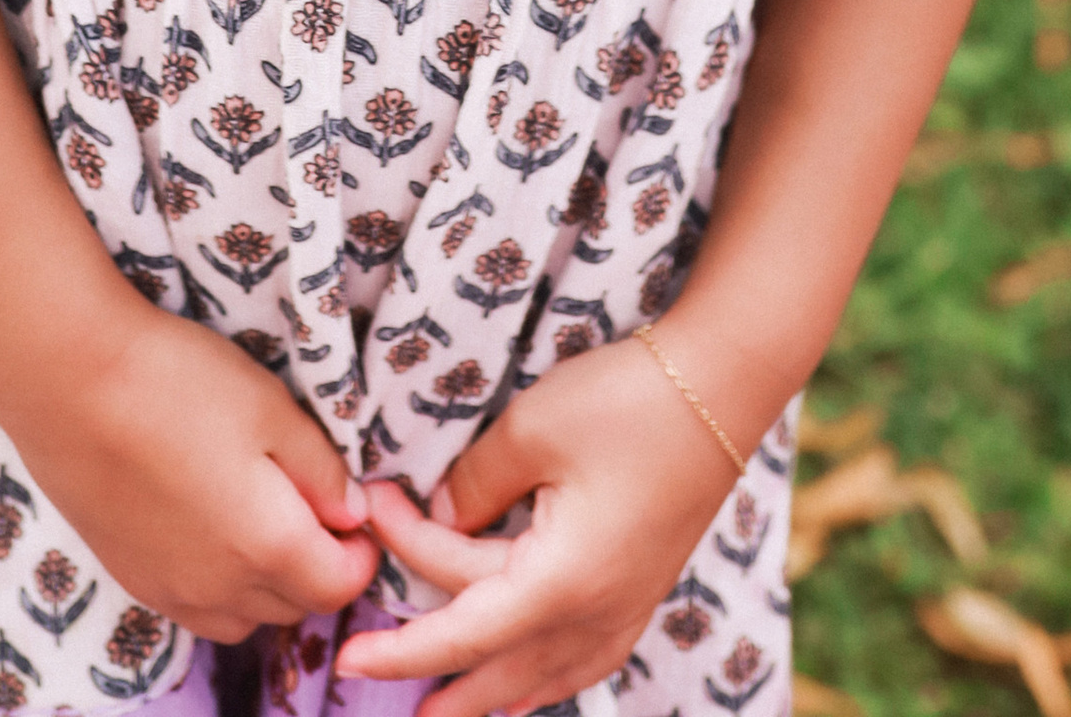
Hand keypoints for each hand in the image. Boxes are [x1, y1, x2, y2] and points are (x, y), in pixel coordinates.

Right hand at [9, 296, 379, 644]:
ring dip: (270, 585)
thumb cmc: (179, 382)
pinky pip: (197, 609)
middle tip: (315, 505)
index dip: (362, 552)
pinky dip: (222, 588)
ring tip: (263, 518)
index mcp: (268, 546)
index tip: (359, 511)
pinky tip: (211, 530)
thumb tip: (352, 512)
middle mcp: (222, 587)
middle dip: (319, 567)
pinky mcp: (131, 577)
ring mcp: (171, 590)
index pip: (339, 585)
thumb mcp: (271, 407)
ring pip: (245, 617)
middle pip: (294, 606)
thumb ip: (321, 469)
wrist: (70, 382)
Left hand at [349, 339, 744, 716]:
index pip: (460, 633)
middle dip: (425, 660)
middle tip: (362, 641)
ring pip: (537, 677)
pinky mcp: (639, 591)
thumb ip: (473, 486)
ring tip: (438, 710)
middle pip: (491, 658)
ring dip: (482, 694)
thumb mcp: (531, 430)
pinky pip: (576, 662)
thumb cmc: (628, 402)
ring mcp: (623, 609)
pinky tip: (523, 690)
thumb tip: (439, 516)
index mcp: (561, 582)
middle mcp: (594, 614)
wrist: (724, 384)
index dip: (399, 648)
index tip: (346, 652)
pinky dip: (537, 681)